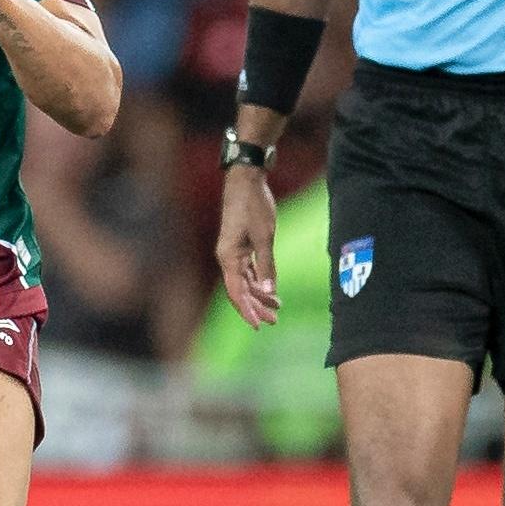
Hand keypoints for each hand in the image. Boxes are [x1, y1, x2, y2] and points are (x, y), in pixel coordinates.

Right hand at [215, 166, 280, 327]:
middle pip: (240, 290)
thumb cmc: (254, 206)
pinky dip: (258, 281)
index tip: (259, 325)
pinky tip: (270, 290)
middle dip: (256, 307)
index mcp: (228, 257)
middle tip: (274, 321)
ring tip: (277, 308)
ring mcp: (232, 252)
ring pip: (244, 281)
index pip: (236, 292)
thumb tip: (270, 292)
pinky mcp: (240, 245)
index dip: (247, 311)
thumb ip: (267, 266)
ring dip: (259, 295)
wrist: (246, 180)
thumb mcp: (265, 237)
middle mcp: (227, 257)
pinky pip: (247, 270)